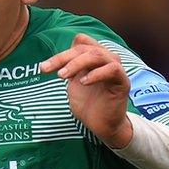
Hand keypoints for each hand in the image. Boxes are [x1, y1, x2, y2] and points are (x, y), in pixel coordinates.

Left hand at [41, 34, 131, 149]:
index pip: (79, 43)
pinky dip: (96, 74)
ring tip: (63, 76)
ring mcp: (116, 68)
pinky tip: (84, 82)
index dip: (62, 53)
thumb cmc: (88, 104)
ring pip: (97, 54)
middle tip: (47, 70)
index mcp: (94, 57)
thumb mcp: (73, 83)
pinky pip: (112, 69)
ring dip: (77, 63)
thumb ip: (67, 68)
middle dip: (63, 58)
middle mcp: (106, 59)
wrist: (101, 125)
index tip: (45, 68)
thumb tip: (51, 61)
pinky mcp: (123, 81)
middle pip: (85, 48)